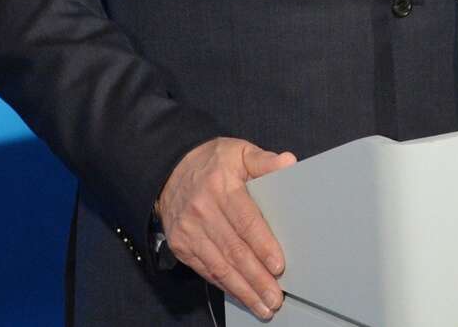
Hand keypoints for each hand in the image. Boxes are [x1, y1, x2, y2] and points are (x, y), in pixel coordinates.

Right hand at [157, 136, 296, 319]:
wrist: (168, 172)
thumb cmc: (212, 163)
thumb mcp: (238, 151)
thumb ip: (263, 160)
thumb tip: (288, 162)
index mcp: (220, 186)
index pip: (245, 221)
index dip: (262, 245)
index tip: (278, 266)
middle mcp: (202, 210)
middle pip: (234, 250)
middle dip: (257, 278)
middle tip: (275, 297)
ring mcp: (189, 231)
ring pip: (220, 266)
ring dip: (243, 290)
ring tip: (263, 306)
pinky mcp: (181, 245)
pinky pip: (206, 270)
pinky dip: (225, 286)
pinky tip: (242, 296)